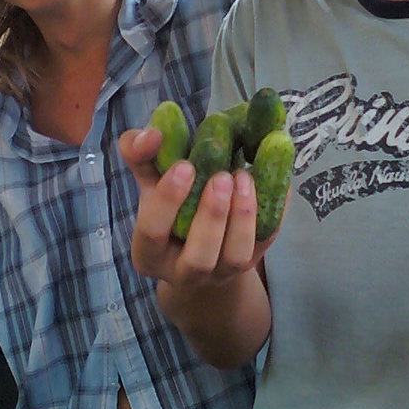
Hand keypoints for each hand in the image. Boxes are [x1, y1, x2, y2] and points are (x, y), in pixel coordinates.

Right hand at [118, 127, 270, 291]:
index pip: (152, 232)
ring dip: (242, 218)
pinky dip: (267, 212)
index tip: (185, 166)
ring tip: (244, 178)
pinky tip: (266, 180)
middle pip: (198, 257)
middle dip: (212, 215)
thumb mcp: (151, 182)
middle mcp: (184, 272)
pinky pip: (263, 243)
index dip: (167, 200)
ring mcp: (221, 273)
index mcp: (149, 253)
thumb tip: (152, 135)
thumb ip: (141, 156)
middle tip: (222, 176)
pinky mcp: (251, 264)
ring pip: (234, 258)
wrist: (201, 239)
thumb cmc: (170, 206)